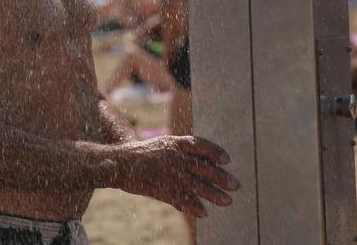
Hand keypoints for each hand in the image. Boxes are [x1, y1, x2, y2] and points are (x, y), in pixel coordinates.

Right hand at [110, 135, 237, 217]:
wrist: (120, 163)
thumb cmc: (142, 154)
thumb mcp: (162, 146)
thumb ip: (180, 153)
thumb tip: (202, 161)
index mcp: (174, 143)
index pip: (200, 145)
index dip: (214, 152)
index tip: (227, 160)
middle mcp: (174, 157)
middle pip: (203, 167)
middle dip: (220, 177)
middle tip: (235, 185)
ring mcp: (169, 173)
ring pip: (197, 185)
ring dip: (213, 194)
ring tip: (227, 201)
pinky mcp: (162, 188)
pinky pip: (182, 199)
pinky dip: (193, 206)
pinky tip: (203, 213)